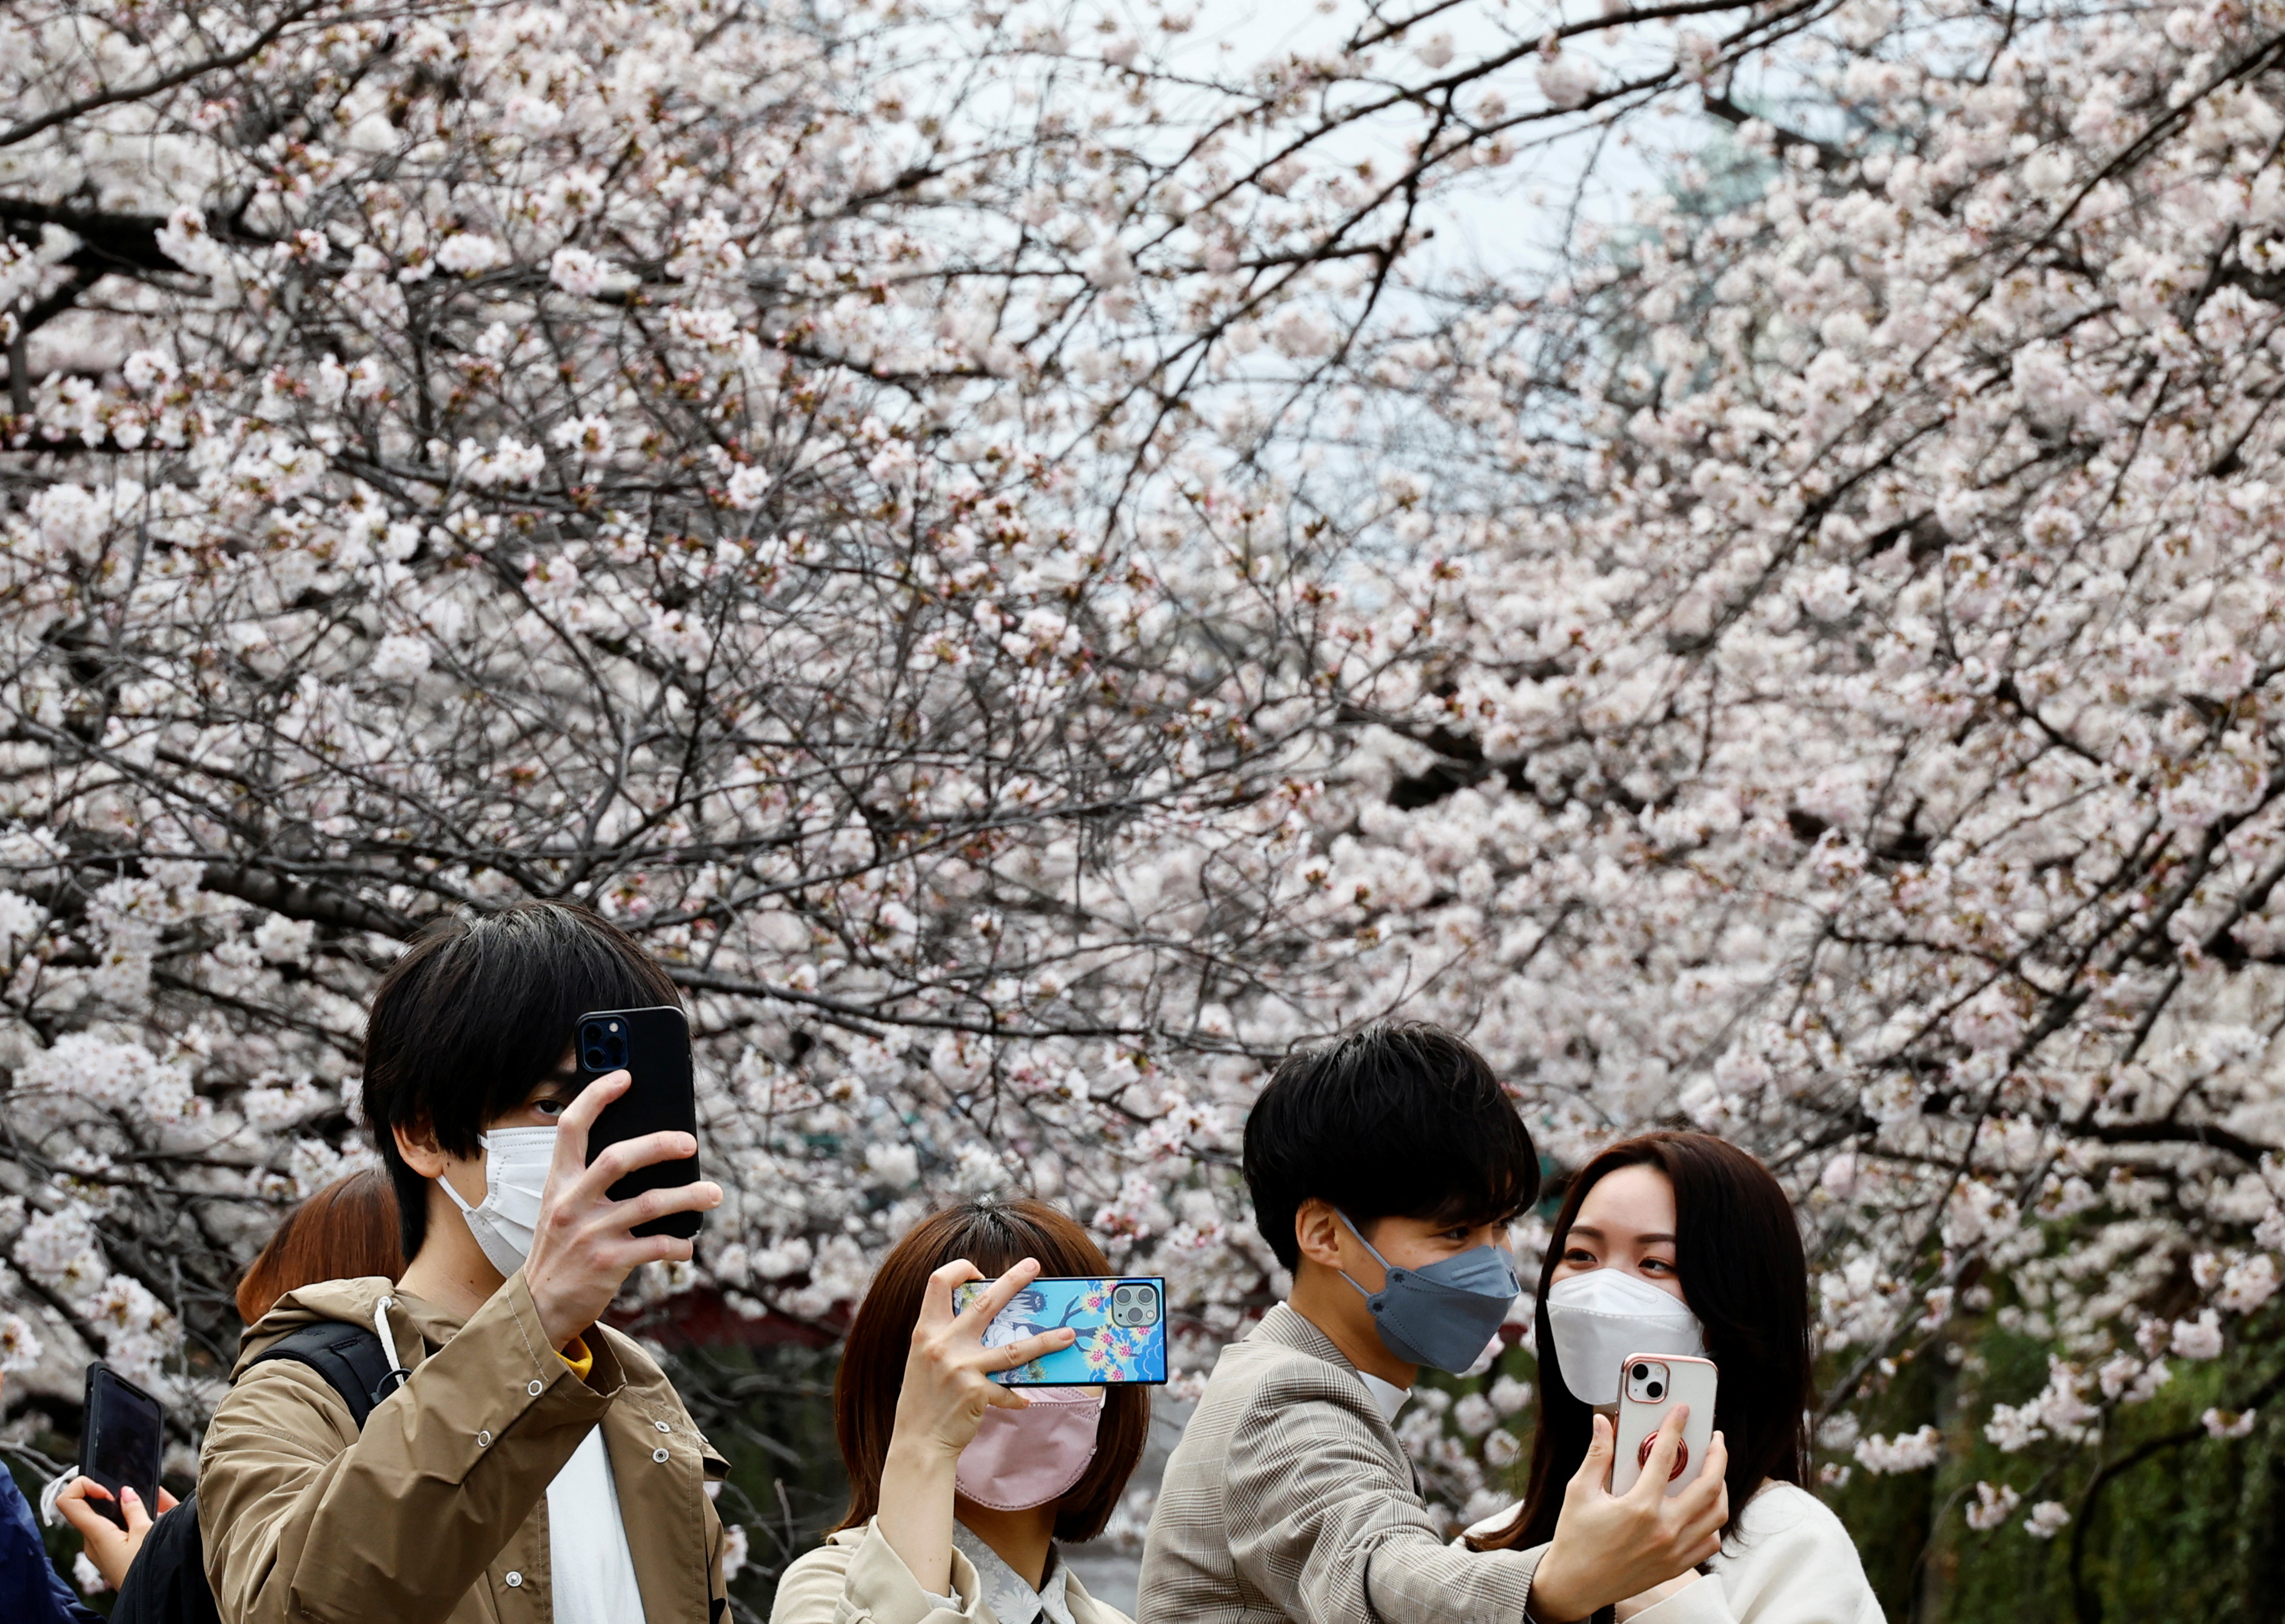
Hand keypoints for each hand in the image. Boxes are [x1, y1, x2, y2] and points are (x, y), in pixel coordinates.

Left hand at [54, 1477, 179, 1590]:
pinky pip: (119, 1529)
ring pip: (111, 1518)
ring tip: (159, 1505)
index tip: (109, 1489)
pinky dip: (136, 1519)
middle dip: (119, 1496)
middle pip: (94, 1508)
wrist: (152, 1598)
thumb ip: (135, 1508)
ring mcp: (102, 1548)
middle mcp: (93, 1540)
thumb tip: (125, 1491)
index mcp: (96, 1533)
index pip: (68, 1501)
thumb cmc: (148, 1568)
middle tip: (143, 1495)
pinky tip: (160, 1513)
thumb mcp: (148, 1532)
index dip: (84, 1485)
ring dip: (132, 1508)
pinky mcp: (113, 1554)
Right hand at [522, 1069, 722, 1348]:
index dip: (597, 1096)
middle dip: (659, 1144)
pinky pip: (656, 1246)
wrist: (538, 1308)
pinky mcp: (608, 1263)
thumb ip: (590, 1181)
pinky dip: (678, 1244)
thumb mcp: (562, 1208)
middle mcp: (572, 1203)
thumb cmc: (561, 1249)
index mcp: (559, 1182)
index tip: (625, 1076)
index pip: (571, 1127)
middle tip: (690, 1143)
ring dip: (689, 1197)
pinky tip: (687, 1245)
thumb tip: (649, 1153)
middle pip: (618, 1158)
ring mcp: (590, 1234)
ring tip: (714, 1194)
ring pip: (650, 1203)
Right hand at [876, 1258, 1077, 1592]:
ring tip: (1068, 1334)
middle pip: (985, 1302)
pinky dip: (1017, 1395)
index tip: (978, 1271)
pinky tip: (1026, 1399)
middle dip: (1013, 1280)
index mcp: (925, 1332)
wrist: (917, 1444)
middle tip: (1034, 1266)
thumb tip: (982, 1323)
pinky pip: (1008, 1390)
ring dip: (1045, 1341)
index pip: (937, 1283)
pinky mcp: (976, 1393)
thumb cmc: (922, 1401)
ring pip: (1014, 1348)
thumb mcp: (924, 1361)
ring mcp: (961, 1368)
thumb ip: (945, 1339)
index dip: (958, 1270)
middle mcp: (942, 1344)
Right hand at [1525, 1408, 1727, 1623]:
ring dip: (1720, 1487)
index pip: (1665, 1456)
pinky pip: (1710, 1540)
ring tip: (1712, 1471)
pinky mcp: (1677, 1565)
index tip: (1682, 1411)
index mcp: (1640, 1507)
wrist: (1575, 1586)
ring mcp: (1675, 1550)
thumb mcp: (1579, 1491)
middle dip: (1717, 1455)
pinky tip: (1702, 1507)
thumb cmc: (1575, 1538)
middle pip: (1709, 1485)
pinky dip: (1712, 1520)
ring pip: (1717, 1513)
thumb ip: (1597, 1454)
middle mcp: (1664, 1529)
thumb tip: (1604, 1423)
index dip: (1675, 1427)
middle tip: (1714, 1439)